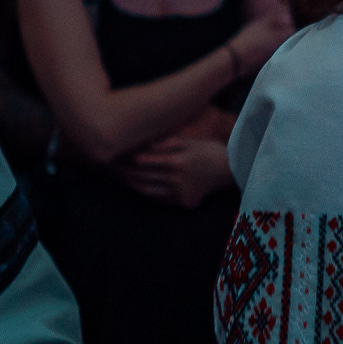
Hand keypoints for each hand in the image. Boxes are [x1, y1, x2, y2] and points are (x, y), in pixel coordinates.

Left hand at [117, 133, 233, 206]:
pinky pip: (157, 198)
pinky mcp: (182, 201)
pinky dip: (144, 192)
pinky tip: (136, 187)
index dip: (126, 157)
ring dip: (129, 183)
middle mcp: (175, 179)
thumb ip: (168, 143)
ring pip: (146, 189)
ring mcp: (178, 193)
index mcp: (176, 161)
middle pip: (141, 176)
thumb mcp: (192, 142)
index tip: (115, 151)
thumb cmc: (212, 151)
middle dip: (123, 170)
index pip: (142, 160)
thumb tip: (144, 143)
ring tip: (117, 175)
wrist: (233, 171)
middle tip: (109, 164)